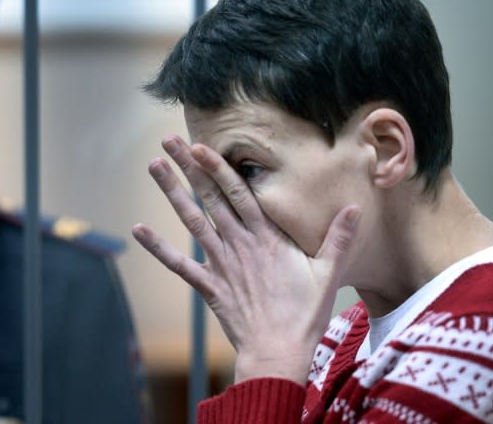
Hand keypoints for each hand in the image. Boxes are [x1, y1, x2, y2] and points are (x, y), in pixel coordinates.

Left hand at [132, 135, 360, 383]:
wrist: (278, 353)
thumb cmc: (305, 314)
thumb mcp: (329, 273)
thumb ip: (338, 238)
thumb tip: (355, 207)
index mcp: (266, 237)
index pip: (238, 193)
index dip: (217, 168)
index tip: (199, 146)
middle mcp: (238, 244)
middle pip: (209, 197)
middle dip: (188, 167)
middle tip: (169, 140)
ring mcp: (220, 264)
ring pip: (192, 221)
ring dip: (172, 193)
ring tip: (154, 167)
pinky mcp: (209, 285)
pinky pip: (179, 264)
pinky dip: (158, 247)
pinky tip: (138, 230)